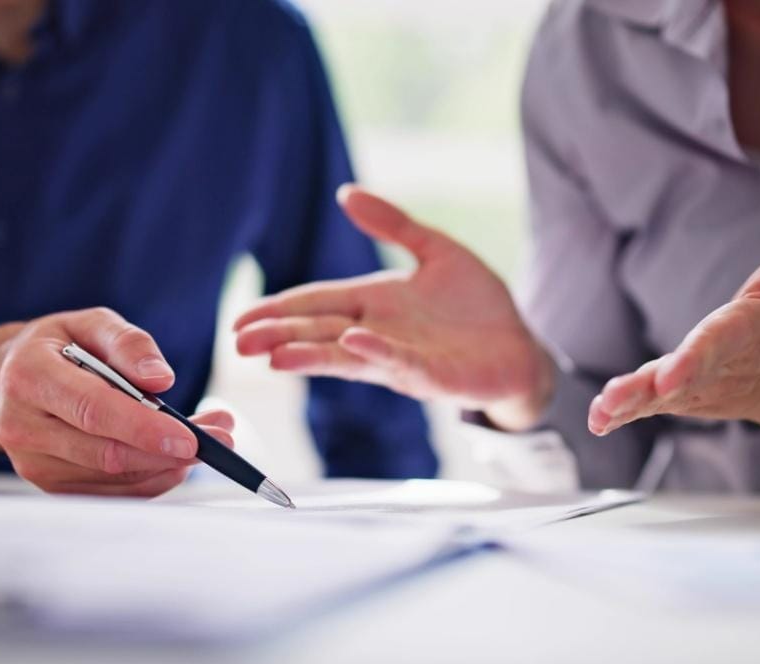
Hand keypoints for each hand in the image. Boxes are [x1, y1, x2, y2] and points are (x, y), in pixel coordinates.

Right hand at [0, 307, 234, 495]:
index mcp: (29, 378)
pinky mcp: (51, 486)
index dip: (144, 428)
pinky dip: (151, 479)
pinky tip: (173, 459)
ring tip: (205, 441)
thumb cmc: (59, 347)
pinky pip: (112, 493)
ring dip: (167, 466)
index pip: (93, 411)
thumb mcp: (91, 323)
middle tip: (219, 437)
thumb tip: (161, 380)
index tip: (190, 438)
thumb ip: (129, 343)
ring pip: (114, 479)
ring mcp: (34, 464)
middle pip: (106, 453)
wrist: (11, 377)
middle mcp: (23, 427)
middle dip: (169, 451)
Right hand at [234, 185, 554, 429]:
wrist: (521, 346)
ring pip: (345, 356)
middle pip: (319, 332)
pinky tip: (351, 343)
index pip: (316, 303)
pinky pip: (397, 362)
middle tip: (238, 343)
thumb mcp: (434, 250)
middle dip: (278, 336)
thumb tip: (345, 192)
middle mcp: (376, 333)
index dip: (279, 309)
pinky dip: (373, 353)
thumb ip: (392, 224)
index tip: (241, 319)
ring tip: (273, 357)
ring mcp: (400, 357)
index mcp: (372, 303)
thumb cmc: (477, 305)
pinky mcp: (429, 374)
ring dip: (310, 356)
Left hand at [588, 220, 759, 443]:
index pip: (714, 346)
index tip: (668, 376)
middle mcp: (711, 369)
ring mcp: (690, 388)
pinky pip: (644, 408)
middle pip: (677, 380)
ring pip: (655, 398)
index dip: (692, 360)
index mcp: (739, 337)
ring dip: (626, 405)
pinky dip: (618, 416)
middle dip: (647, 389)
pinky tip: (596, 422)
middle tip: (615, 398)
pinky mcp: (673, 399)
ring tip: (600, 412)